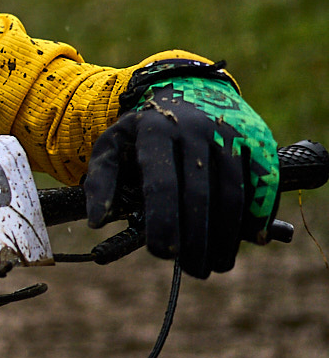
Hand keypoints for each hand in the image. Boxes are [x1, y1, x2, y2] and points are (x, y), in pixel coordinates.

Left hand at [85, 67, 279, 277]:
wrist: (186, 87)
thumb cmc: (143, 128)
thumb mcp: (112, 144)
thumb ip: (101, 181)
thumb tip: (96, 220)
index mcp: (155, 131)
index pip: (161, 182)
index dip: (163, 220)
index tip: (162, 253)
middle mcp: (196, 129)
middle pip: (199, 193)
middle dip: (196, 238)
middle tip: (194, 270)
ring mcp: (231, 132)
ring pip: (233, 191)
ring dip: (228, 234)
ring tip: (217, 264)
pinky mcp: (258, 139)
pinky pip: (261, 182)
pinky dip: (257, 214)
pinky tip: (249, 240)